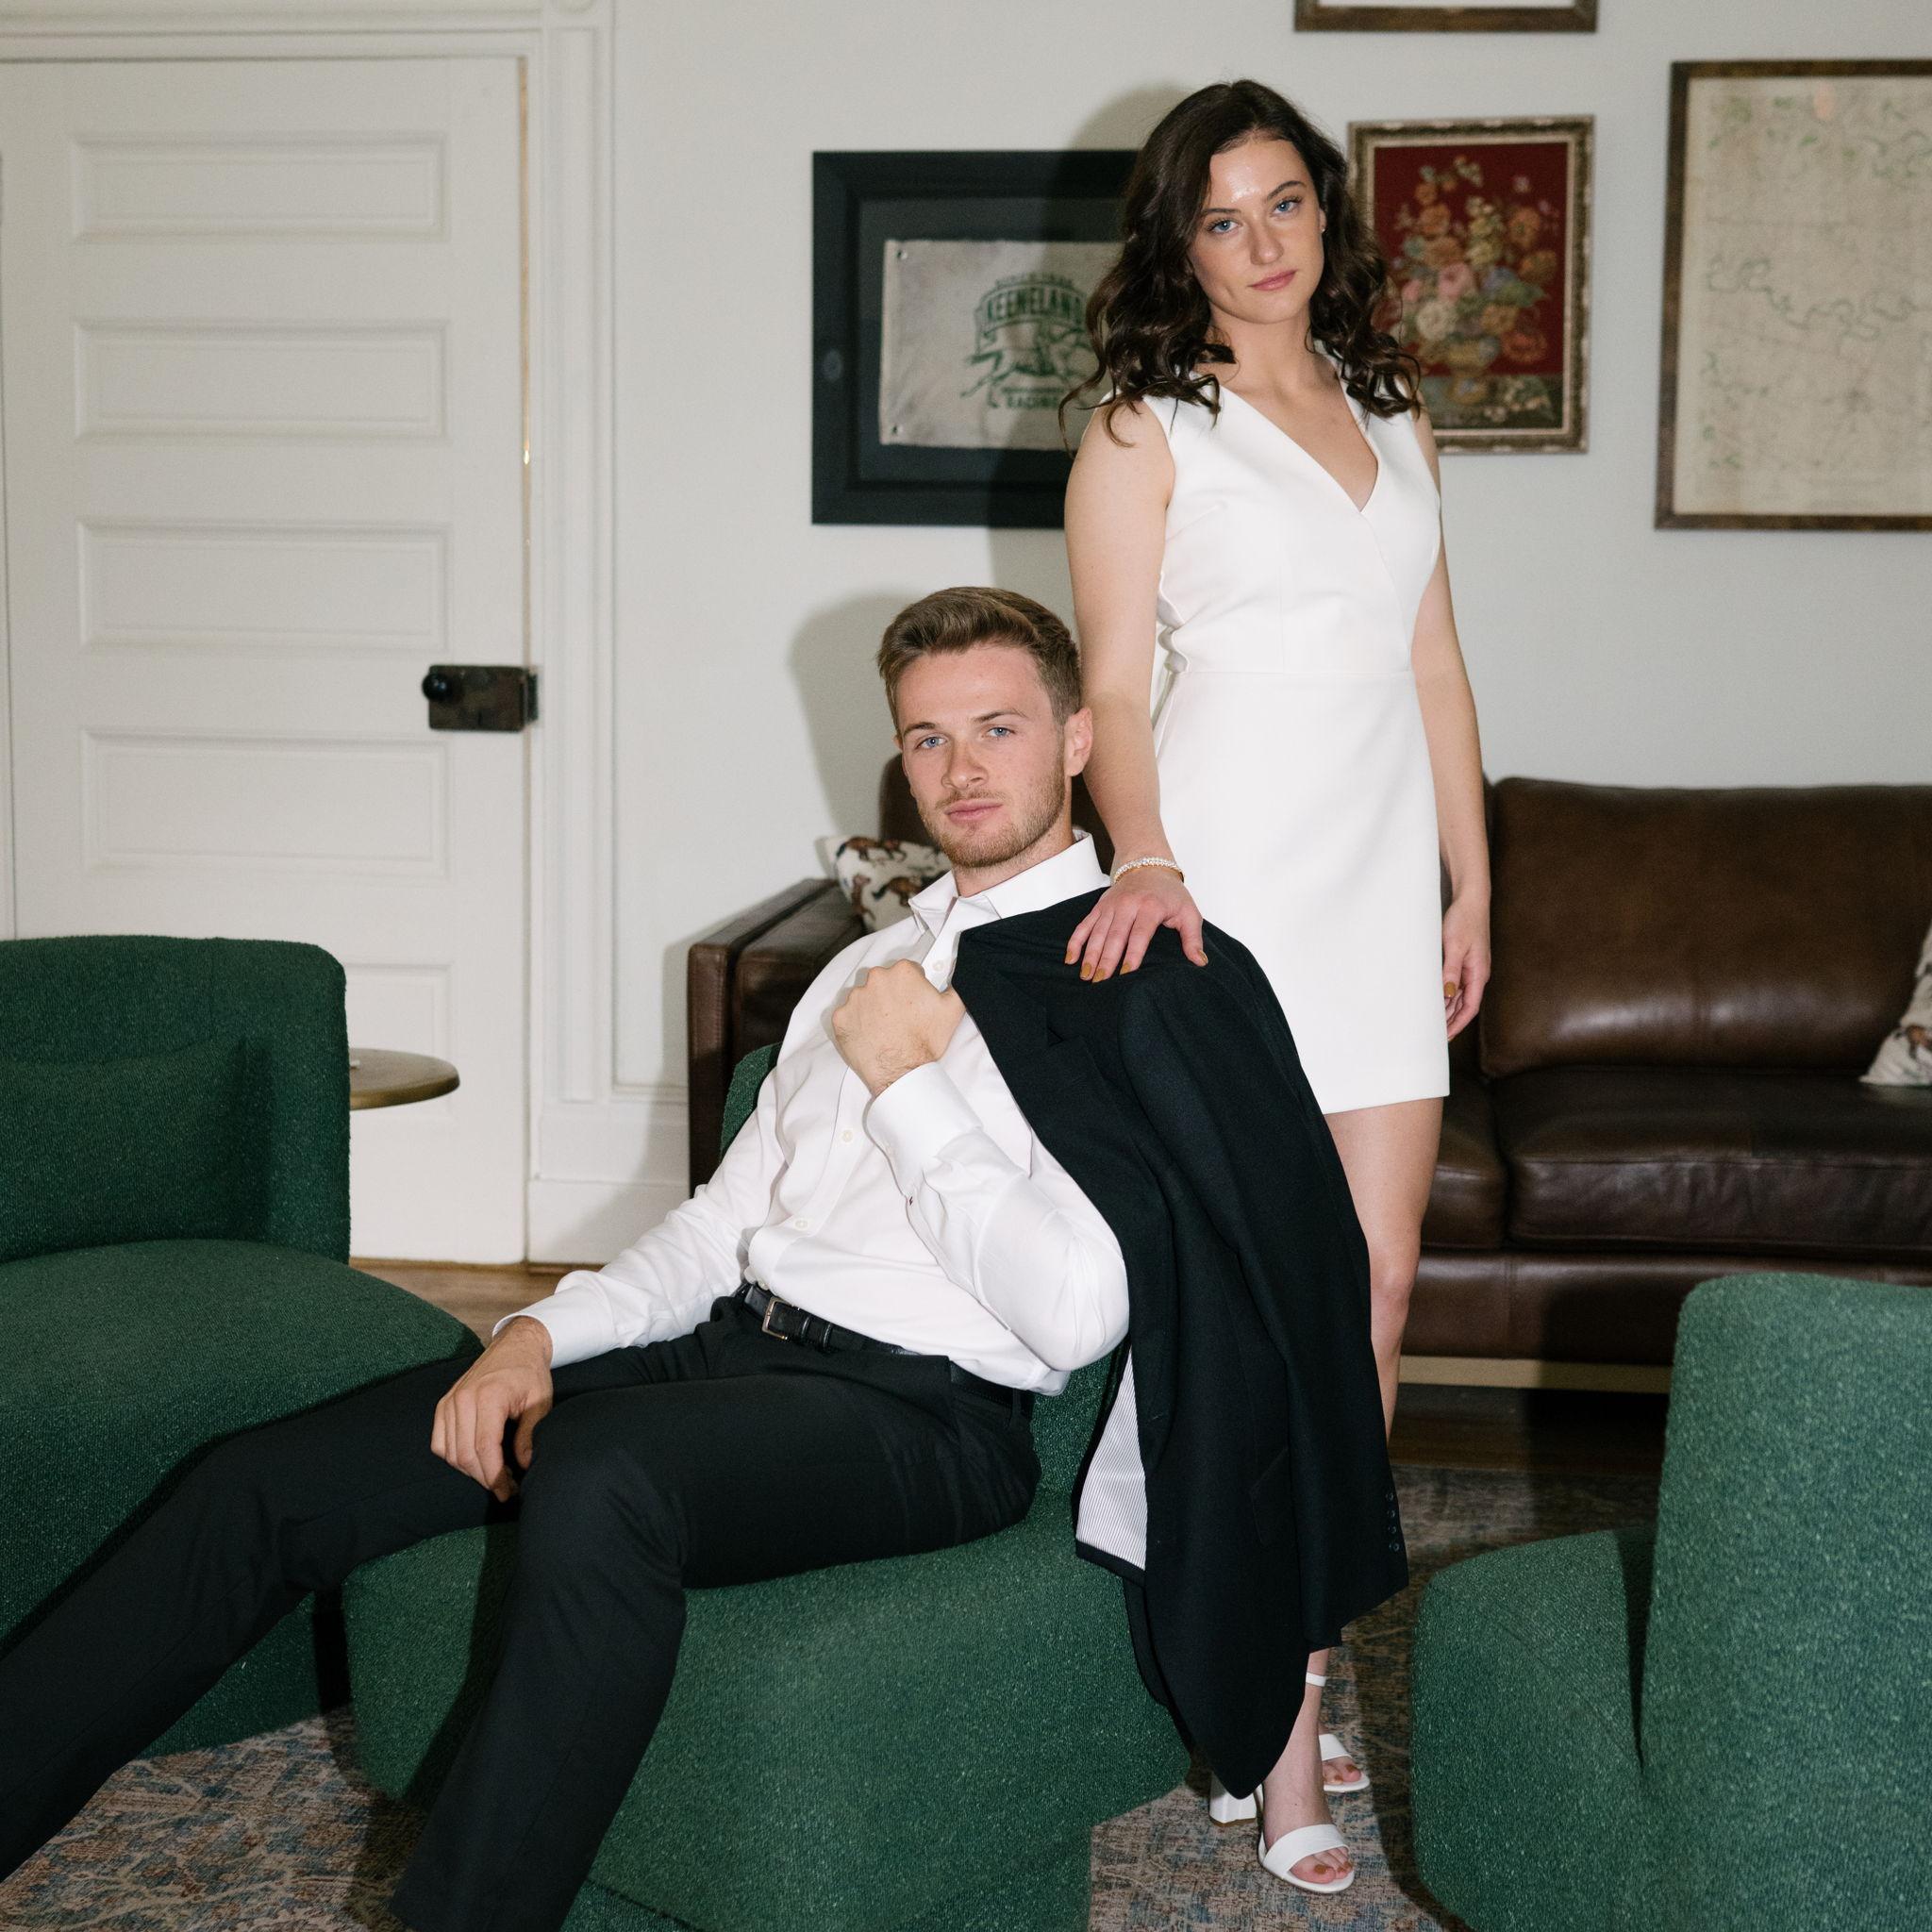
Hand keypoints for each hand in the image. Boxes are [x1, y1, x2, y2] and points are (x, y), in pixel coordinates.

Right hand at [431, 1316, 553, 1499]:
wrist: (515, 1345)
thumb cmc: (530, 1373)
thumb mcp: (540, 1401)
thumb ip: (530, 1433)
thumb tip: (524, 1465)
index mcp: (488, 1396)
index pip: (484, 1448)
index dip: (495, 1476)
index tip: (509, 1491)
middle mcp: (463, 1399)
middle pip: (465, 1454)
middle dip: (484, 1478)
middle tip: (505, 1487)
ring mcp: (450, 1401)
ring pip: (450, 1452)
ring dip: (470, 1470)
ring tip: (494, 1474)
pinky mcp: (444, 1404)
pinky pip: (439, 1442)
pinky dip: (453, 1457)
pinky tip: (474, 1460)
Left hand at [831, 957, 965, 1096]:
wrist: (902, 1072)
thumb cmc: (925, 1042)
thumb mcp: (953, 1009)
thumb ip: (955, 986)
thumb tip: (956, 976)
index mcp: (902, 972)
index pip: (907, 971)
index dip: (913, 987)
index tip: (913, 1002)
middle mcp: (876, 979)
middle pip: (883, 981)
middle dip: (890, 995)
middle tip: (899, 1017)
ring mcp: (855, 998)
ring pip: (864, 997)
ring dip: (872, 1009)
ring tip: (884, 1028)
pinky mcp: (840, 1017)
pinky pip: (847, 1015)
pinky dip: (856, 1023)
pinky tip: (870, 1035)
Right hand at [1065, 866, 1207, 979]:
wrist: (1149, 866)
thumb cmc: (1170, 894)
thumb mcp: (1189, 912)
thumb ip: (1193, 938)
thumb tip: (1199, 962)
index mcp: (1151, 907)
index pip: (1140, 934)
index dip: (1132, 955)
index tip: (1126, 974)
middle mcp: (1128, 905)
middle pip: (1115, 936)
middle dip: (1106, 959)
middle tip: (1100, 982)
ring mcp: (1111, 906)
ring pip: (1097, 932)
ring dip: (1089, 955)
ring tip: (1085, 976)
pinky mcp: (1100, 907)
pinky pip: (1084, 925)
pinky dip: (1076, 942)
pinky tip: (1070, 959)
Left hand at [1442, 892, 1490, 1040]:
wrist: (1471, 900)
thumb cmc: (1465, 920)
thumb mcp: (1455, 946)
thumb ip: (1451, 971)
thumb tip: (1448, 994)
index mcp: (1478, 973)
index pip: (1470, 1007)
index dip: (1458, 1023)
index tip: (1446, 1036)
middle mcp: (1477, 973)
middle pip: (1465, 1005)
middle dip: (1452, 1021)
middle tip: (1435, 1035)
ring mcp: (1472, 967)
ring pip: (1461, 996)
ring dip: (1449, 1009)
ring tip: (1434, 1022)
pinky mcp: (1465, 960)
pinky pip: (1457, 984)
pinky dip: (1448, 995)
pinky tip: (1438, 999)